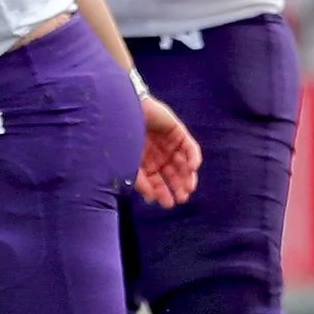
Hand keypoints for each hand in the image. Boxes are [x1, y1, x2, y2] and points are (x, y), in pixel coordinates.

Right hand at [133, 93, 201, 207]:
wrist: (123, 109)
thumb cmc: (120, 136)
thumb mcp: (129, 162)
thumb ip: (140, 180)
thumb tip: (151, 198)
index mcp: (143, 160)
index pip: (156, 179)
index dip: (161, 191)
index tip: (167, 204)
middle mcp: (156, 152)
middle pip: (171, 172)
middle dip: (177, 186)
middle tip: (182, 198)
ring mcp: (168, 141)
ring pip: (182, 162)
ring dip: (187, 176)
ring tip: (189, 188)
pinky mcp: (177, 131)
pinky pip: (190, 147)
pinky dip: (193, 158)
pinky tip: (192, 169)